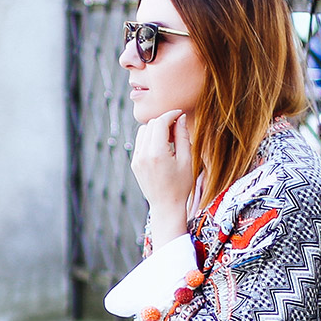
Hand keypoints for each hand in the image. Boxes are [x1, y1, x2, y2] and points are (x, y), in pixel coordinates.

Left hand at [130, 111, 192, 246]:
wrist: (166, 206)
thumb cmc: (180, 186)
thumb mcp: (186, 160)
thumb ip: (182, 137)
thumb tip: (180, 118)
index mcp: (157, 153)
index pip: (160, 122)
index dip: (171, 115)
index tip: (180, 114)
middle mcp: (143, 155)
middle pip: (150, 124)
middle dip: (164, 122)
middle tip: (177, 129)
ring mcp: (136, 159)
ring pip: (143, 131)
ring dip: (156, 129)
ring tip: (169, 139)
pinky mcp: (134, 163)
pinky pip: (140, 143)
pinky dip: (150, 139)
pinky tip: (162, 148)